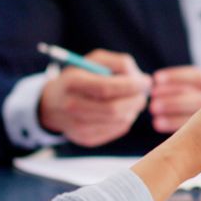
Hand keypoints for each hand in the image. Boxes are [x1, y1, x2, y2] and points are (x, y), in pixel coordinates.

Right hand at [37, 49, 151, 147]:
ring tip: (133, 100)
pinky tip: (123, 110)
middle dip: (135, 100)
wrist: (54, 103)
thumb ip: (120, 63)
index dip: (130, 86)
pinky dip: (126, 119)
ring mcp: (77, 126)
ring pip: (118, 121)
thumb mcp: (95, 61)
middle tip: (144, 93)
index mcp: (72, 82)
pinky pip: (116, 130)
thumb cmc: (81, 76)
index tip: (146, 81)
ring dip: (133, 110)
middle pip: (113, 109)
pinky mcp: (85, 139)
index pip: (106, 88)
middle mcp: (71, 106)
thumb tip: (142, 80)